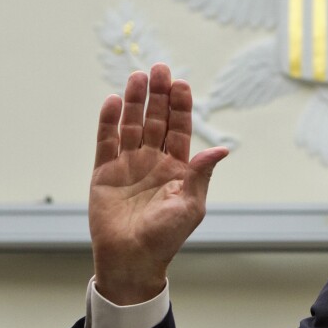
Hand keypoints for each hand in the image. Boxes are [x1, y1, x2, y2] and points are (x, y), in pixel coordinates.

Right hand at [89, 63, 227, 304]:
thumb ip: (201, 173)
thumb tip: (223, 149)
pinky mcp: (104, 173)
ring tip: (138, 76)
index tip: (181, 84)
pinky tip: (115, 101)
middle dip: (159, 95)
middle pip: (156, 120)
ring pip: (132, 125)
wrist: (132, 259)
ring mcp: (128, 165)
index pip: (180, 129)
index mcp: (178, 167)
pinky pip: (106, 142)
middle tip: (160, 68)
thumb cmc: (167, 236)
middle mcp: (153, 161)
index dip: (180, 107)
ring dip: (136, 101)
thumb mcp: (191, 204)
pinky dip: (109, 121)